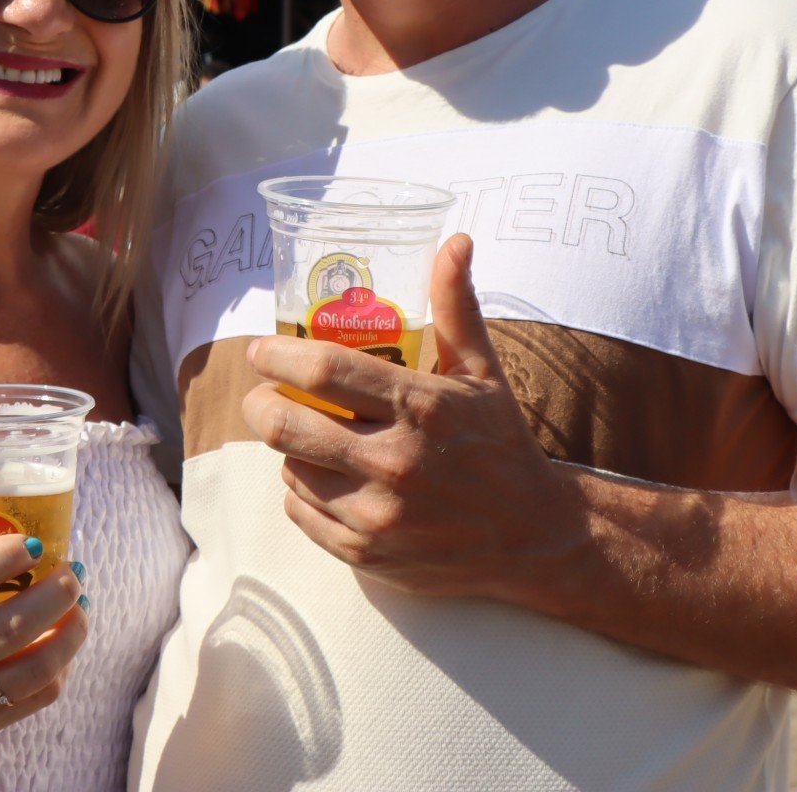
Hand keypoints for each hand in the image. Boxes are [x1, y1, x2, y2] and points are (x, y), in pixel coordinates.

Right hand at [0, 533, 87, 782]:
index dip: (7, 554)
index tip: (35, 542)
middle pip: (12, 625)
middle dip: (57, 592)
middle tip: (72, 571)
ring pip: (36, 667)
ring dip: (71, 632)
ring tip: (79, 607)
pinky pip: (36, 698)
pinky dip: (59, 667)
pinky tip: (61, 645)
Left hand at [242, 233, 572, 600]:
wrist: (535, 538)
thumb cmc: (502, 444)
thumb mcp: (483, 372)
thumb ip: (456, 305)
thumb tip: (454, 240)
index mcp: (421, 407)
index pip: (321, 372)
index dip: (277, 356)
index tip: (263, 351)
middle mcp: (395, 462)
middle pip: (284, 425)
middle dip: (261, 403)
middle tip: (264, 394)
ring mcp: (378, 515)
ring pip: (290, 468)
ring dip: (289, 448)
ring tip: (308, 436)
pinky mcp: (367, 555)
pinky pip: (301, 512)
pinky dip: (304, 491)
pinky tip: (326, 478)